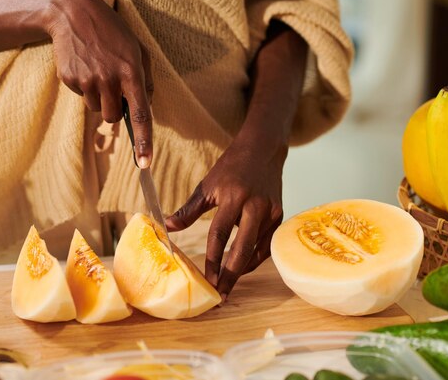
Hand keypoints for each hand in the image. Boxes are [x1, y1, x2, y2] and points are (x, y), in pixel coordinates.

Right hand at [46, 0, 152, 166]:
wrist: (73, 13)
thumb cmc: (113, 33)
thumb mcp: (138, 50)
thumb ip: (145, 80)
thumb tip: (145, 108)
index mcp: (132, 72)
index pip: (141, 114)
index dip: (144, 141)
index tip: (144, 163)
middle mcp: (110, 79)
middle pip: (113, 117)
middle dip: (115, 109)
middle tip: (113, 86)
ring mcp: (87, 80)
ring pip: (97, 110)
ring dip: (100, 98)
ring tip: (98, 70)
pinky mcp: (69, 79)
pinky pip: (82, 97)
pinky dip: (85, 87)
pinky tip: (85, 66)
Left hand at [166, 140, 285, 298]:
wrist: (263, 150)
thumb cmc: (231, 167)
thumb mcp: (208, 185)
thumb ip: (189, 209)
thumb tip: (168, 227)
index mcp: (233, 196)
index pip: (220, 234)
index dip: (212, 260)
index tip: (207, 280)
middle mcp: (255, 205)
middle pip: (242, 248)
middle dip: (230, 275)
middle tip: (221, 296)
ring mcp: (270, 212)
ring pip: (257, 250)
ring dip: (242, 270)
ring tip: (228, 285)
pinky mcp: (279, 216)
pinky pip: (266, 245)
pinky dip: (254, 258)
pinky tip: (241, 267)